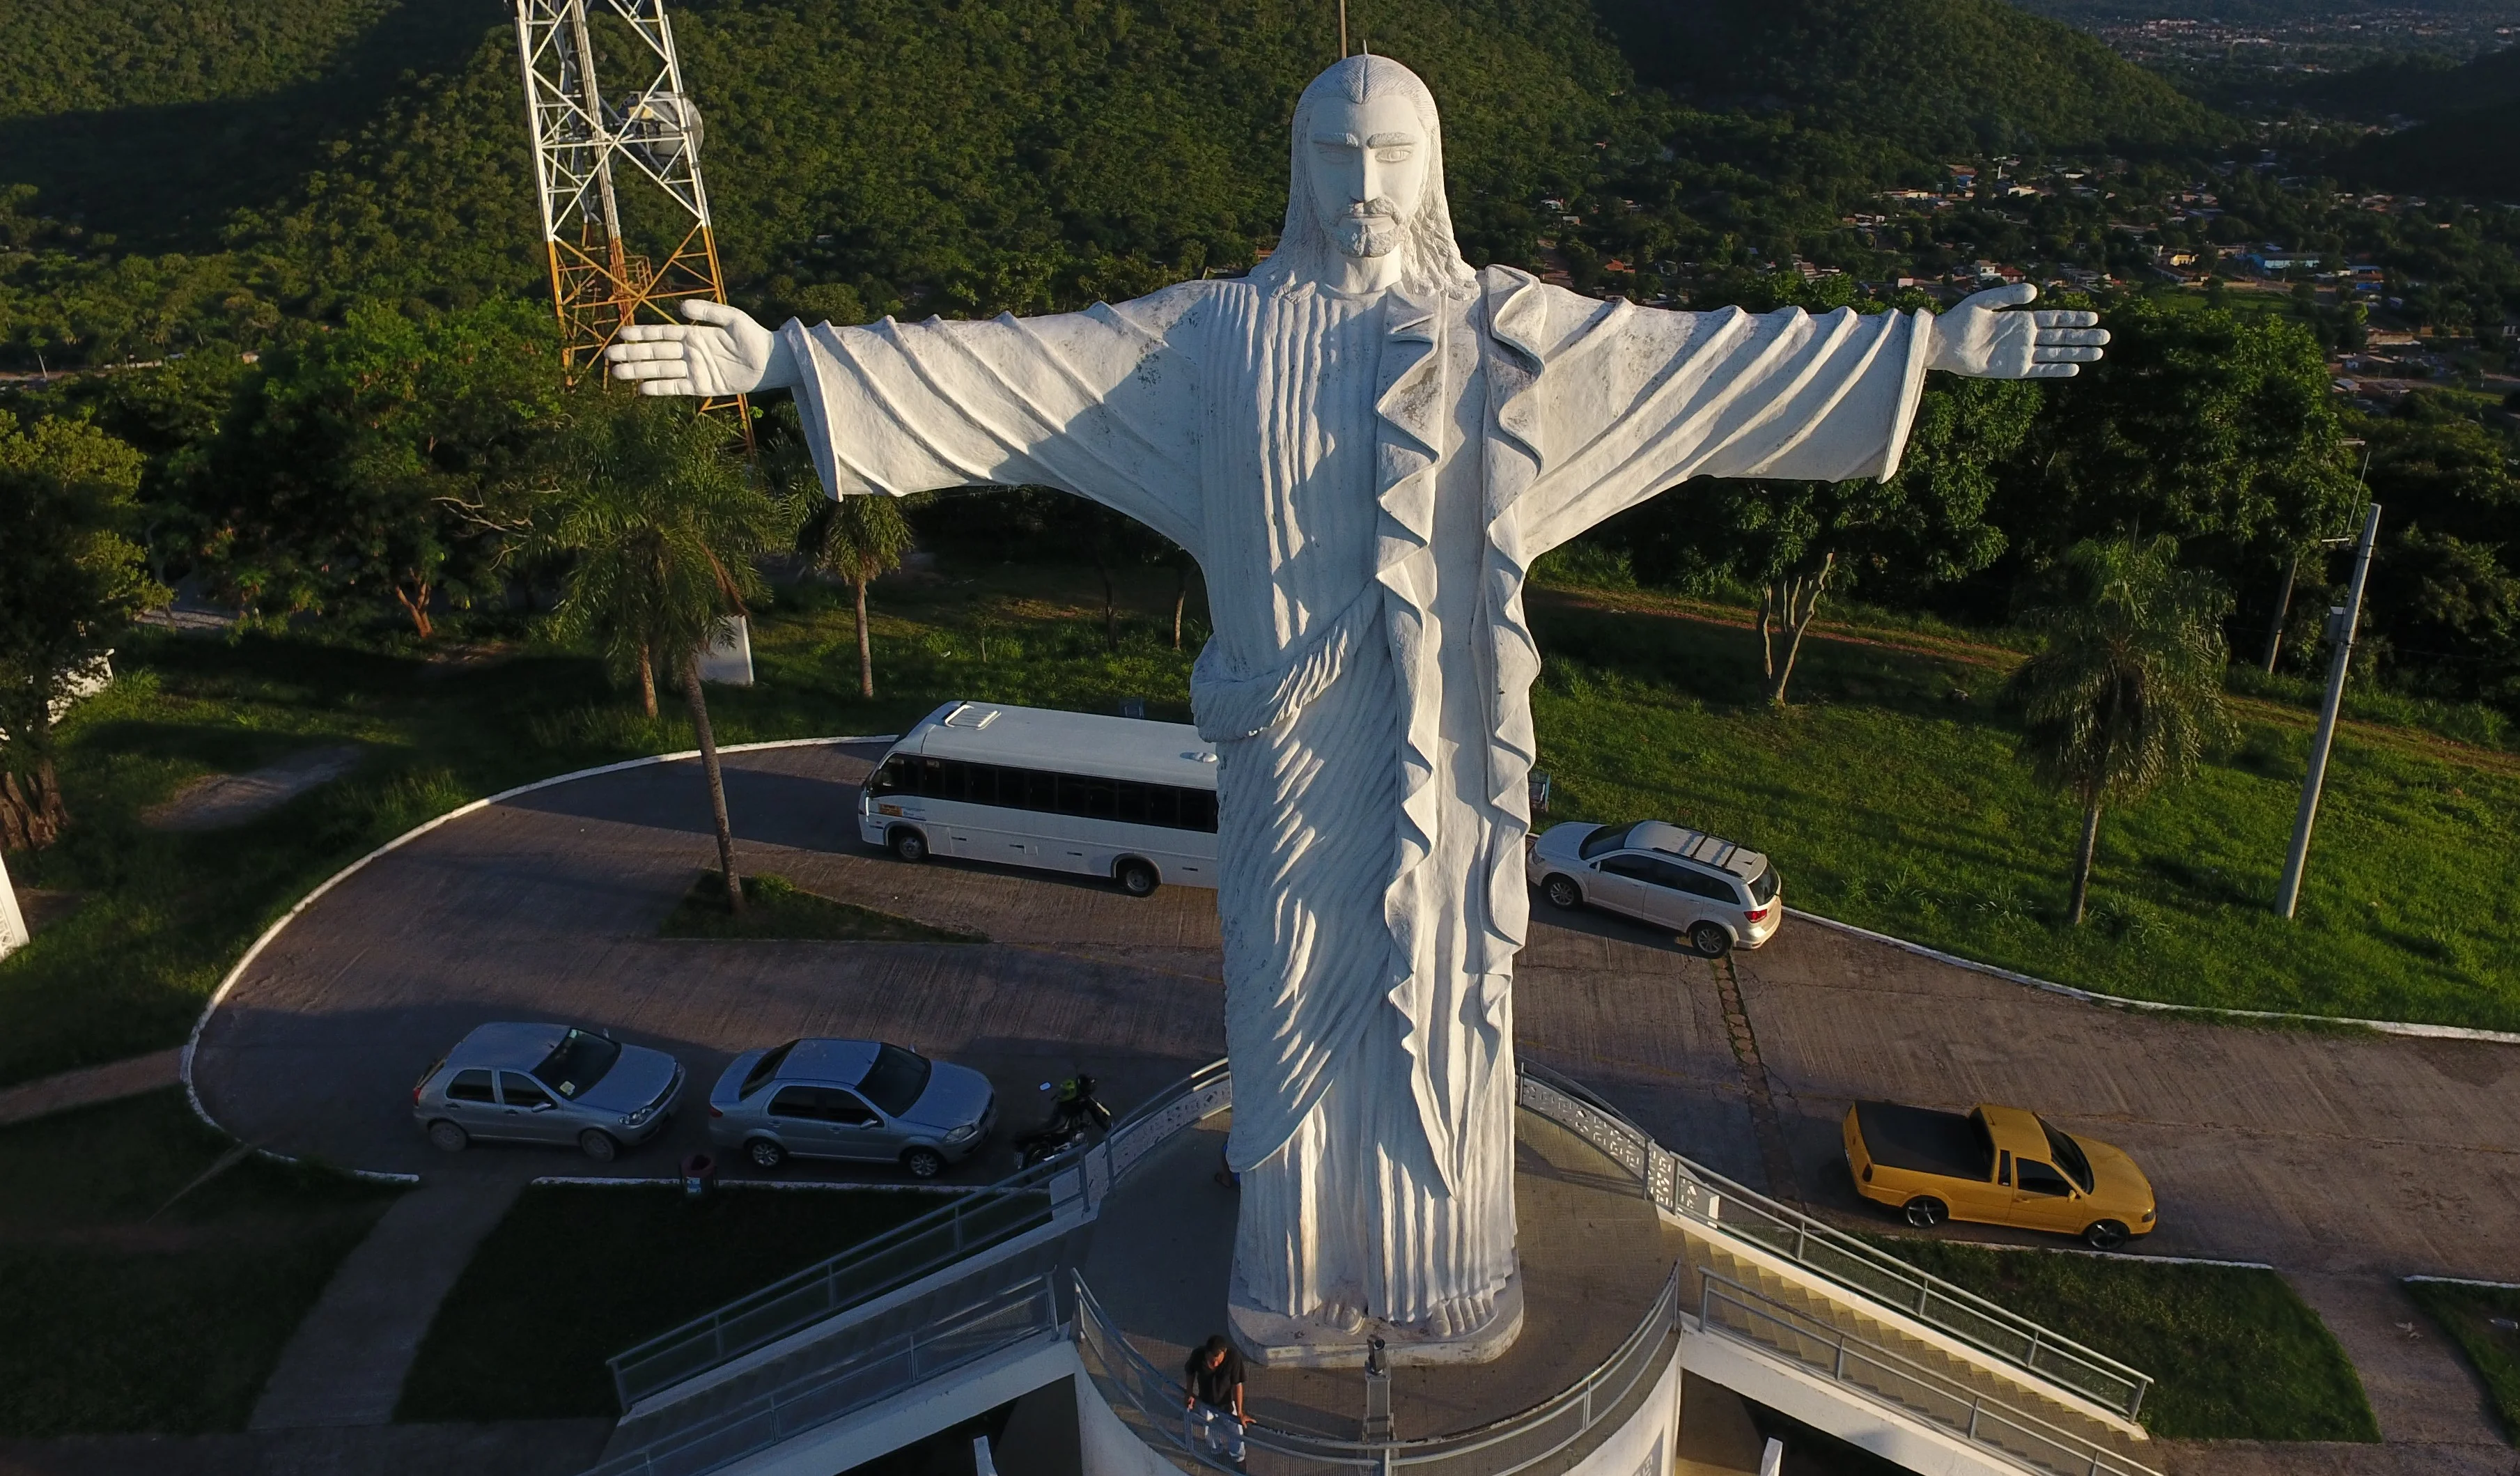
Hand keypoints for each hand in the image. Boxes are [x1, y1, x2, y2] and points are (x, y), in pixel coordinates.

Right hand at [605, 300, 797, 395]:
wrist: (770, 362)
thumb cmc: (753, 336)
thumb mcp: (732, 318)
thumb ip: (708, 311)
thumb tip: (681, 307)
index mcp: (693, 333)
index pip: (661, 333)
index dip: (642, 334)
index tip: (621, 334)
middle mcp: (689, 352)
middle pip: (655, 353)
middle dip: (632, 354)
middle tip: (609, 355)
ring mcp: (694, 370)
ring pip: (661, 370)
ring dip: (639, 371)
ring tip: (617, 373)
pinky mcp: (701, 386)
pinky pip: (676, 387)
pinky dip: (660, 388)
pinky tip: (642, 388)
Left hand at [1926, 284, 2107, 378]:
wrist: (1943, 343)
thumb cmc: (1961, 319)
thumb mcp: (1985, 301)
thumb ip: (2009, 296)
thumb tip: (2035, 292)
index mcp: (2021, 318)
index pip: (2055, 318)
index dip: (2075, 318)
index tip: (2095, 316)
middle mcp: (2026, 337)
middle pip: (2061, 337)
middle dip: (2084, 336)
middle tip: (2107, 336)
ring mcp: (2021, 353)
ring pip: (2056, 353)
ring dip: (2077, 353)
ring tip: (2099, 353)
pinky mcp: (2013, 369)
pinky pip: (2039, 369)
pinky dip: (2056, 369)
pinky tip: (2074, 368)